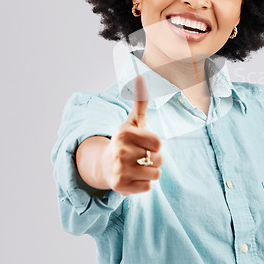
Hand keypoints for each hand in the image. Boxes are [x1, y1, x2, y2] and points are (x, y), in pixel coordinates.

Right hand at [97, 75, 162, 195]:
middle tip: (140, 157)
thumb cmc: (125, 142)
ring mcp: (119, 170)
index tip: (144, 144)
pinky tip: (133, 177)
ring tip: (138, 167)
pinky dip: (144, 183)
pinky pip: (148, 187)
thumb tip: (141, 76)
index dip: (155, 145)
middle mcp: (120, 151)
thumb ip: (140, 102)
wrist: (104, 165)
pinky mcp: (120, 187)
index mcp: (124, 134)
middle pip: (159, 160)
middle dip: (154, 159)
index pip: (158, 144)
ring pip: (156, 174)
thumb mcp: (133, 122)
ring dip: (151, 172)